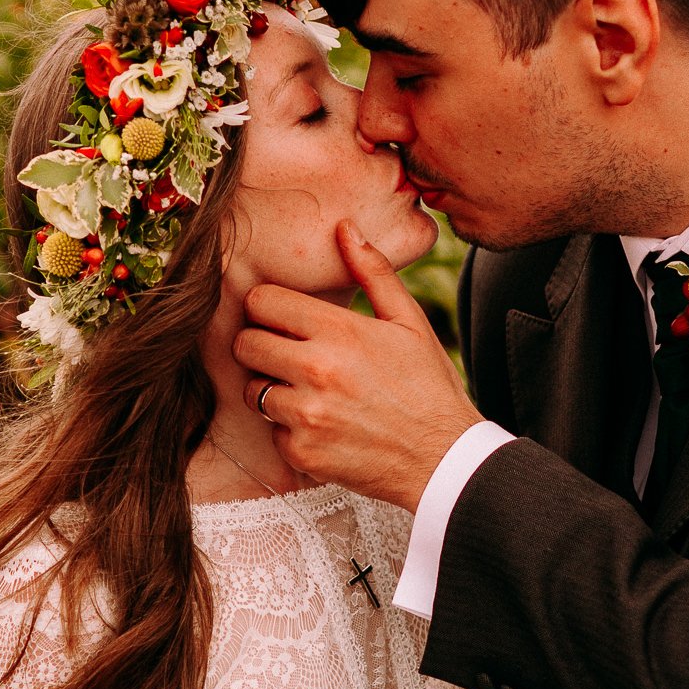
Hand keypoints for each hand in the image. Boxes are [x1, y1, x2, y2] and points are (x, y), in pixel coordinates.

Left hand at [236, 222, 481, 509]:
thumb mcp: (409, 322)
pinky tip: (322, 425)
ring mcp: (307, 415)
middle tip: (288, 354)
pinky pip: (271, 430)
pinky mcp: (302, 452)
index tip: (284, 319)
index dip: (268, 308)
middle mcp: (317, 370)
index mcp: (340, 331)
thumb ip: (373, 272)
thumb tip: (344, 228)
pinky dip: (289, 429)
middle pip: (244, 343)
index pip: (261, 302)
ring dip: (271, 389)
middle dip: (260, 345)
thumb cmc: (429, 387)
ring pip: (251, 389)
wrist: (444, 459)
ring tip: (307, 391)